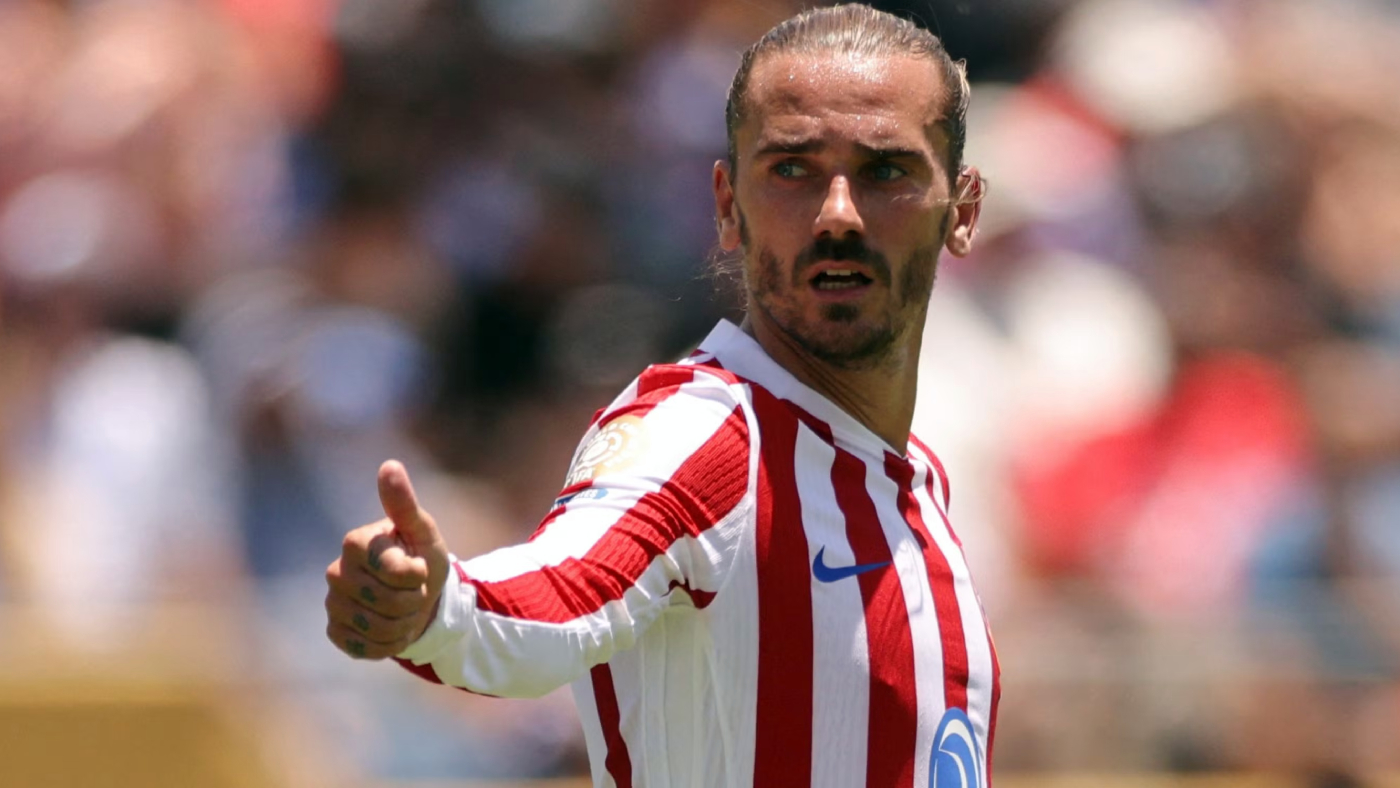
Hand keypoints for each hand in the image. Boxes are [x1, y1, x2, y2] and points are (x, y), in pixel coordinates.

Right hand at [325, 460, 449, 659]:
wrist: (421, 600)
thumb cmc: (421, 558)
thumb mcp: (422, 531)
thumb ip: (403, 503)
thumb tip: (390, 465)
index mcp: (355, 542)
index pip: (393, 569)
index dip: (416, 574)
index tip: (419, 567)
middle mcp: (336, 572)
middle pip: (386, 601)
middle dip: (412, 601)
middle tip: (414, 591)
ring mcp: (333, 603)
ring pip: (377, 627)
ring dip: (403, 624)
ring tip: (404, 610)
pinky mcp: (335, 631)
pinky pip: (364, 647)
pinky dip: (387, 644)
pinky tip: (390, 629)